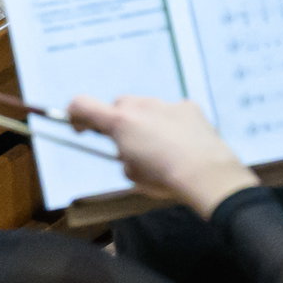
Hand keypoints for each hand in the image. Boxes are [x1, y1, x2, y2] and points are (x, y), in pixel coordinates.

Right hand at [68, 93, 256, 213]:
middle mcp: (139, 106)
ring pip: (146, 107)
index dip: (75, 114)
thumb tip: (128, 153)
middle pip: (119, 106)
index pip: (82, 104)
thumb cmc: (164, 179)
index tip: (82, 128)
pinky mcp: (188, 106)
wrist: (207, 174)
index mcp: (120, 122)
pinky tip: (184, 142)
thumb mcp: (132, 175)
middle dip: (120, 122)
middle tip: (131, 145)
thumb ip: (123, 156)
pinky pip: (172, 111)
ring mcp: (165, 103)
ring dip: (147, 122)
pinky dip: (172, 122)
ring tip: (163, 146)